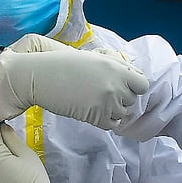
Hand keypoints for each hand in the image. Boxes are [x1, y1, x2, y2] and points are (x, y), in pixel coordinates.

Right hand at [0, 34, 149, 128]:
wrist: (39, 77)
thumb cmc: (60, 63)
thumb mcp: (91, 58)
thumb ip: (111, 65)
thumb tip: (127, 72)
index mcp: (115, 66)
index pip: (142, 83)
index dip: (133, 86)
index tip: (121, 87)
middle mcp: (116, 84)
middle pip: (133, 100)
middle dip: (121, 99)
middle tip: (102, 95)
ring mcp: (108, 102)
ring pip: (123, 114)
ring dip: (112, 111)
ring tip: (94, 103)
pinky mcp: (97, 117)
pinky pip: (112, 125)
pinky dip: (104, 121)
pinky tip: (90, 112)